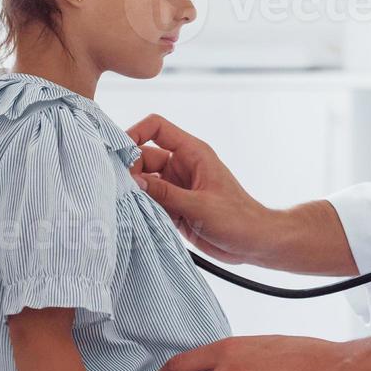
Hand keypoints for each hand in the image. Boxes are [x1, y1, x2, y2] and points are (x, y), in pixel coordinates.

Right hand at [126, 113, 266, 263]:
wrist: (252, 242)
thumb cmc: (237, 218)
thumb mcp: (199, 205)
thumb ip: (166, 194)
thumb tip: (133, 182)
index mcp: (193, 153)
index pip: (157, 128)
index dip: (135, 133)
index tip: (118, 152)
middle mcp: (181, 166)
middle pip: (143, 157)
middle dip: (129, 170)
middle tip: (118, 188)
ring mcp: (176, 186)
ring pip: (143, 181)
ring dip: (132, 191)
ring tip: (122, 204)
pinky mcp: (174, 206)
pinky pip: (149, 200)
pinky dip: (139, 206)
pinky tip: (131, 216)